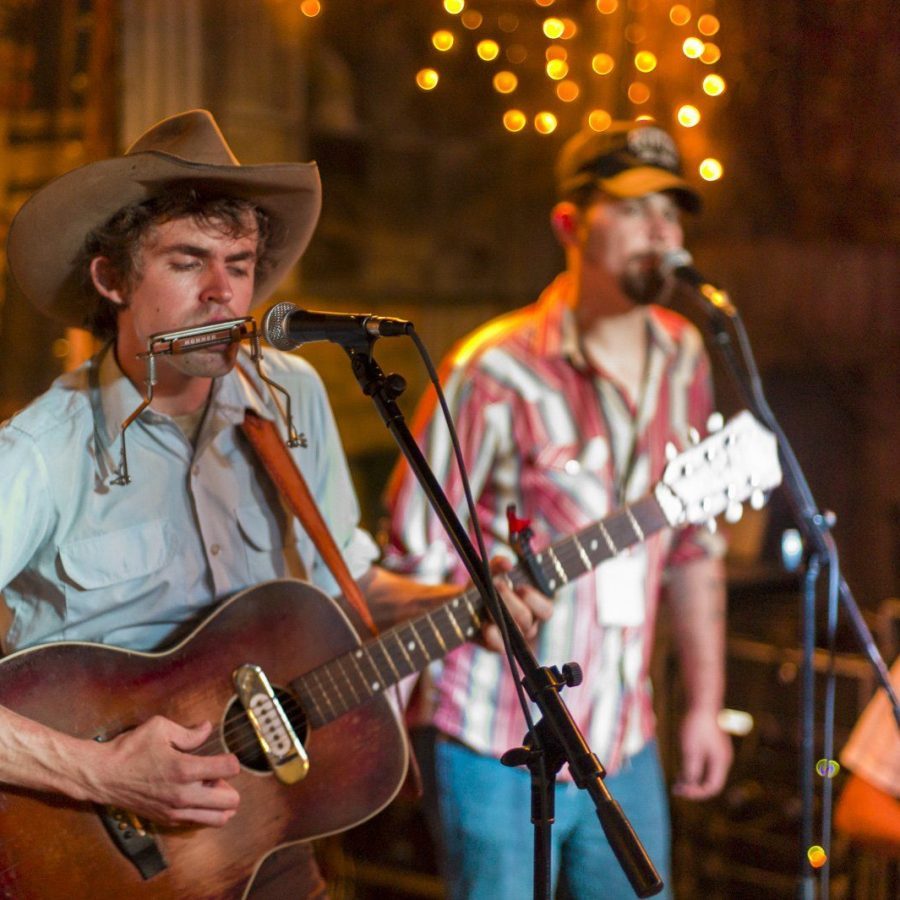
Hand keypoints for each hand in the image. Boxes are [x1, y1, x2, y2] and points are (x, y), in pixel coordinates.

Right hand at [81, 717, 240, 826]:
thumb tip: (207, 728)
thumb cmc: (130, 749)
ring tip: (208, 787)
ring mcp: (175, 811)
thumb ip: (189, 732)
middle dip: (230, 785)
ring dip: (220, 802)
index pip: (229, 768)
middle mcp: (184, 795)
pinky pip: (198, 822)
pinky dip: (205, 811)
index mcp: (185, 769)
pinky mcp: (166, 820)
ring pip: (218, 818)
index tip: (223, 755)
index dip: (231, 759)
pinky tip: (195, 795)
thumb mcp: (160, 728)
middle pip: (230, 800)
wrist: (102, 775)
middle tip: (215, 774)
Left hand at [480, 557, 553, 652]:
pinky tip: (485, 625)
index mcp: (533, 607)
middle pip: (526, 619)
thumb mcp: (489, 572)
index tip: (521, 587)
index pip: (546, 610)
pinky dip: (492, 634)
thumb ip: (498, 564)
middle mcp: (526, 624)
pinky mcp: (496, 646)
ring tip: (486, 601)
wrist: (462, 604)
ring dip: (499, 613)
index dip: (535, 600)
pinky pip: (500, 646)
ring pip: (514, 630)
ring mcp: (512, 637)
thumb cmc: (484, 586)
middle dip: (510, 600)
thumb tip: (507, 564)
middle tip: (497, 586)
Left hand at [672, 708, 732, 799]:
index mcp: (721, 762)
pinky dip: (694, 766)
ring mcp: (718, 750)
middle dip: (694, 787)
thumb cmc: (696, 725)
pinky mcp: (712, 743)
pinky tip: (681, 763)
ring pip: (706, 771)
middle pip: (710, 781)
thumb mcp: (690, 750)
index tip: (680, 791)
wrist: (702, 701)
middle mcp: (722, 758)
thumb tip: (688, 786)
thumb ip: (691, 770)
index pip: (712, 787)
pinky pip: (704, 761)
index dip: (696, 793)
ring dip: (693, 777)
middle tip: (676, 788)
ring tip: (677, 779)